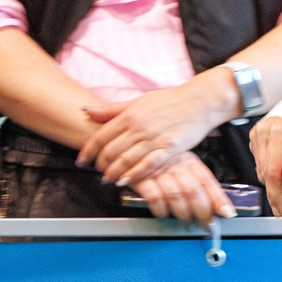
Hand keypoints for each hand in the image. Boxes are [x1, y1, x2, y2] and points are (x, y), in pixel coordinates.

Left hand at [77, 70, 236, 186]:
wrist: (200, 102)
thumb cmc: (170, 100)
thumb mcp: (138, 100)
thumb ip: (112, 109)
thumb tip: (86, 110)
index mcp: (130, 114)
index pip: (101, 135)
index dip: (88, 150)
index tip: (81, 160)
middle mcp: (139, 127)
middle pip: (111, 151)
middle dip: (101, 164)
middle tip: (97, 171)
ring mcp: (155, 139)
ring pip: (127, 160)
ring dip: (114, 173)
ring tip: (108, 179)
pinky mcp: (170, 149)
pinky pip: (149, 165)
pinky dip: (135, 175)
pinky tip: (126, 181)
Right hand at [128, 151, 235, 223]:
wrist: (123, 147)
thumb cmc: (153, 159)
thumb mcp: (178, 164)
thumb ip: (193, 180)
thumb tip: (213, 204)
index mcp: (188, 160)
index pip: (207, 181)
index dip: (218, 199)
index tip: (227, 213)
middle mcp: (175, 164)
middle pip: (194, 190)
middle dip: (203, 212)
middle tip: (206, 225)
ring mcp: (158, 170)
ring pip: (177, 195)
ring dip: (183, 213)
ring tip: (186, 222)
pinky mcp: (140, 176)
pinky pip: (154, 196)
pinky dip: (161, 209)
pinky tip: (163, 214)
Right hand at [250, 114, 281, 215]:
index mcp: (278, 133)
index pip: (272, 170)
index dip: (275, 193)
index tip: (279, 209)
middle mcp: (263, 133)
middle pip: (267, 173)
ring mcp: (256, 135)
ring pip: (263, 170)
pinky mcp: (255, 140)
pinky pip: (262, 163)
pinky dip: (276, 170)